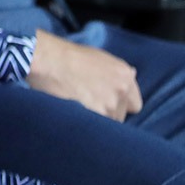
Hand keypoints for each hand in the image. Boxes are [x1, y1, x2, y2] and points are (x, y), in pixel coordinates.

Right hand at [26, 29, 141, 120]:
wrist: (50, 60)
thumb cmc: (69, 56)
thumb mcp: (99, 57)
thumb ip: (116, 72)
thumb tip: (129, 77)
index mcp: (125, 75)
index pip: (134, 105)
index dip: (121, 105)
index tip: (109, 104)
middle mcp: (121, 90)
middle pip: (120, 116)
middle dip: (107, 114)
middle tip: (89, 104)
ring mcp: (109, 105)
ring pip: (107, 124)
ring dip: (95, 120)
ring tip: (79, 108)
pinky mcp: (95, 116)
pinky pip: (94, 128)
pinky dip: (86, 125)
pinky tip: (74, 113)